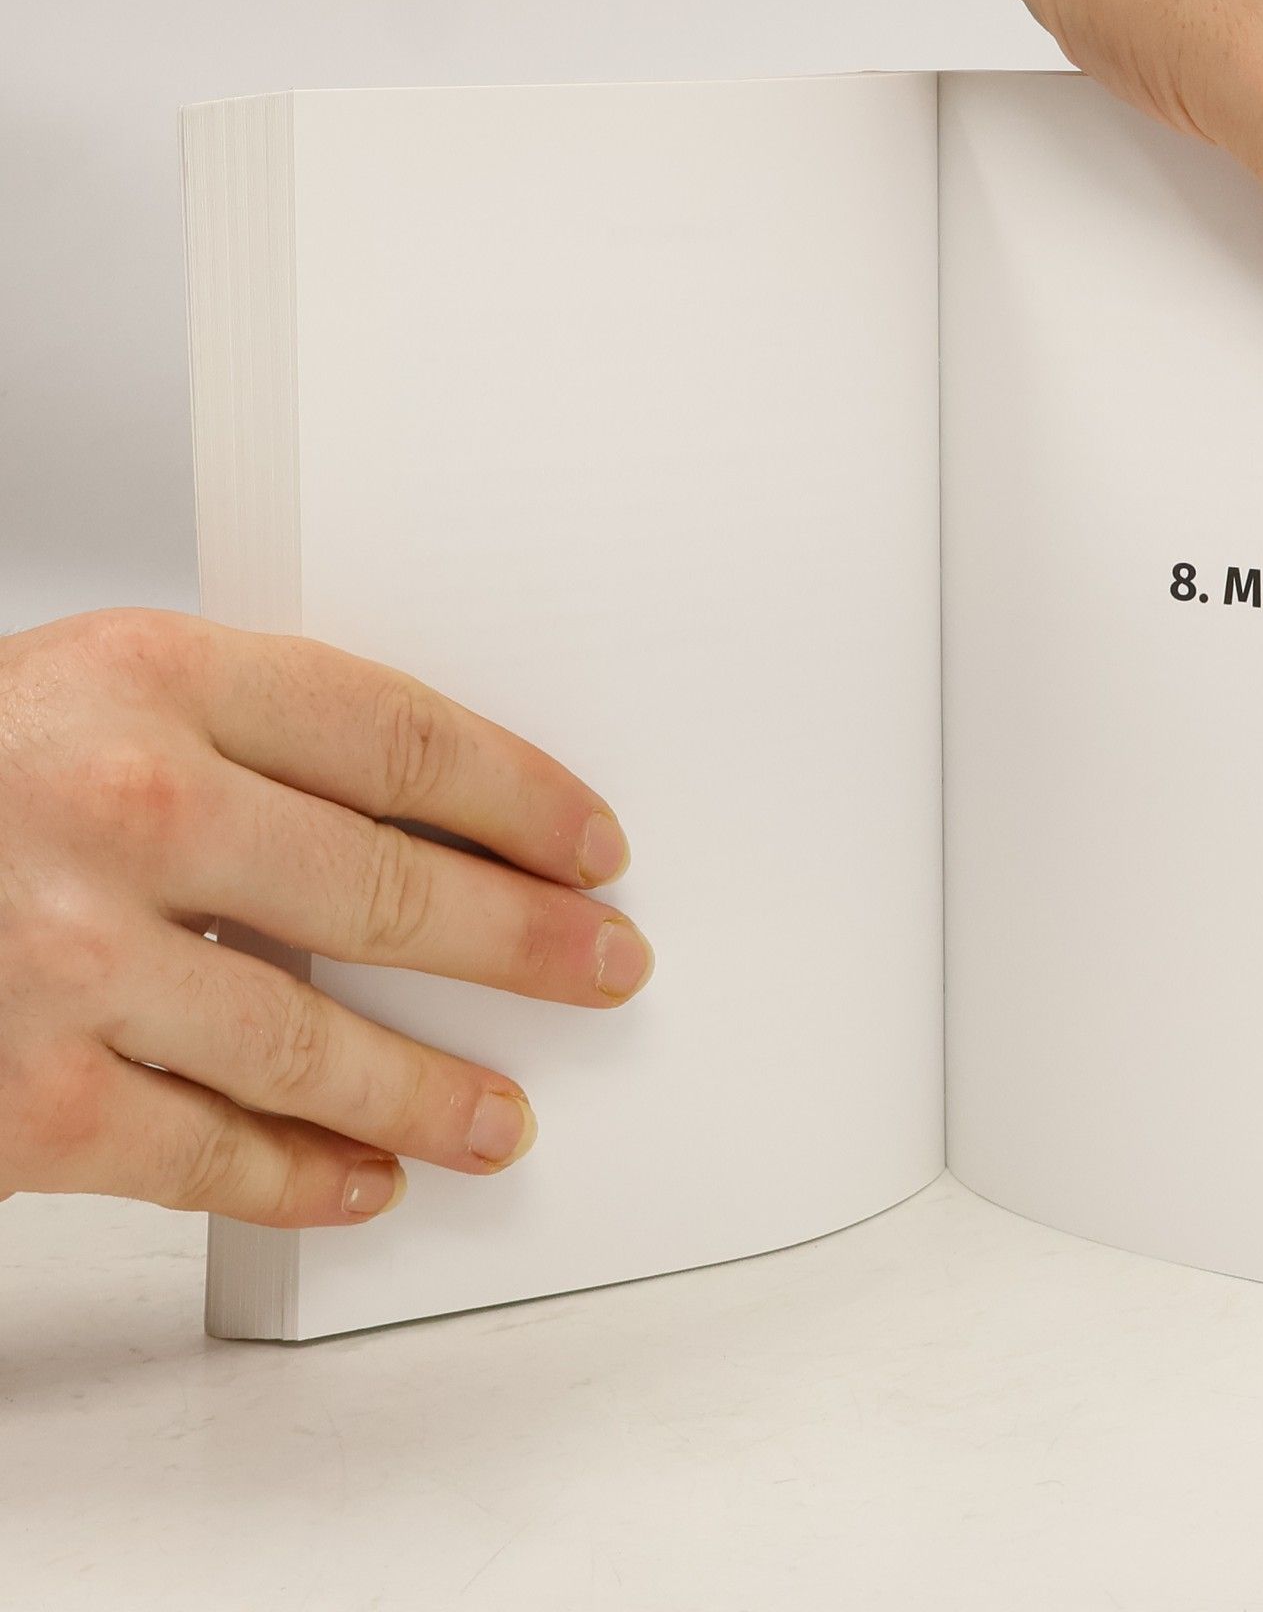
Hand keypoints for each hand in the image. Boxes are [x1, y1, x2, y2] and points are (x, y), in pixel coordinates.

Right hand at [0, 609, 650, 1226]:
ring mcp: (68, 961)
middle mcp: (120, 808)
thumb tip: (432, 823)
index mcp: (148, 678)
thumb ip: (239, 745)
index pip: (402, 735)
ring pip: (318, 1041)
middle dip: (528, 940)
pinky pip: (207, 1154)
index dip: (523, 796)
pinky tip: (363, 1182)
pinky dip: (303, 1176)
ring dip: (435, 1088)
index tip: (590, 843)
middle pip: (393, 884)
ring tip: (506, 1112)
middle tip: (606, 965)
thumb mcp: (80, 701)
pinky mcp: (23, 1104)